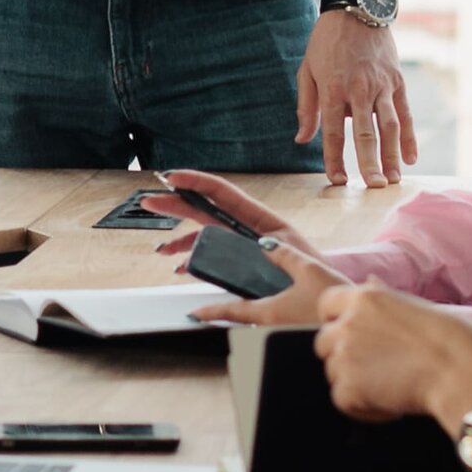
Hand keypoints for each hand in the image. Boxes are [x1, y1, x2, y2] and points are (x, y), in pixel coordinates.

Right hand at [135, 168, 303, 264]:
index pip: (222, 192)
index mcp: (259, 217)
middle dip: (176, 204)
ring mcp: (240, 243)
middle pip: (204, 210)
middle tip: (149, 201)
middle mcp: (245, 227)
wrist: (322, 294)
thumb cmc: (310, 270)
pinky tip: (181, 267)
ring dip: (180, 240)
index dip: (196, 182)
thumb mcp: (288, 257)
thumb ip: (264, 251)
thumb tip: (246, 248)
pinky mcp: (237, 261)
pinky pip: (208, 255)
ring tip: (162, 250)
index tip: (172, 178)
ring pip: (203, 235)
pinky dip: (192, 260)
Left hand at [185, 233, 346, 329]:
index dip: (209, 312)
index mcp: (269, 312)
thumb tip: (266, 243)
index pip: (230, 312)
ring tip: (264, 309)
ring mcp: (284, 338)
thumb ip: (285, 256)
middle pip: (245, 321)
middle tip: (214, 311)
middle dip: (230, 315)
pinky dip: (278, 324)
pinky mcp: (299, 342)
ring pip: (264, 327)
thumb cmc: (335, 307)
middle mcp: (272, 329)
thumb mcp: (311, 271)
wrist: (364, 334)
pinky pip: (281, 333)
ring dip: (258, 319)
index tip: (193, 314)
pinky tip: (296, 316)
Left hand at [299, 8, 415, 187]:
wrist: (357, 9)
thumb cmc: (326, 42)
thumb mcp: (307, 70)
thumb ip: (306, 107)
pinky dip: (409, 136)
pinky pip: (406, 113)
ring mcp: (382, 85)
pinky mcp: (398, 81)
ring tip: (394, 179)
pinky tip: (411, 157)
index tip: (338, 181)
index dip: (335, 159)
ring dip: (393, 155)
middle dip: (370, 163)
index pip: (333, 132)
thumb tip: (302, 139)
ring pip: (390, 126)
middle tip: (374, 187)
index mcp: (333, 89)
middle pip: (366, 133)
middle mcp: (360, 90)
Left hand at [308, 283, 471, 426]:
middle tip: (379, 368)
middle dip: (344, 356)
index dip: (337, 322)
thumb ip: (384, 297)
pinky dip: (364, 408)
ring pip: (333, 373)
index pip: (326, 305)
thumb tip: (371, 279)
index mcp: (365, 297)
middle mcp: (348, 323)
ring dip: (355, 383)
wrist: (462, 372)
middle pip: (323, 342)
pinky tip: (392, 405)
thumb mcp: (415, 305)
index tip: (357, 337)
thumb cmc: (454, 340)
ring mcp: (345, 355)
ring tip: (392, 387)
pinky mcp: (348, 388)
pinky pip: (342, 400)